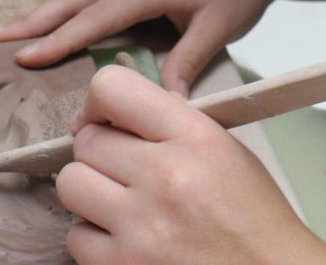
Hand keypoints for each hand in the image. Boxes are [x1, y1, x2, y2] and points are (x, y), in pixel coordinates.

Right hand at [0, 0, 276, 94]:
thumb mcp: (219, 28)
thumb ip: (188, 61)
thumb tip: (163, 100)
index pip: (96, 17)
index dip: (59, 39)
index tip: (25, 58)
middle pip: (74, 0)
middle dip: (32, 21)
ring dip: (44, 13)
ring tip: (8, 33)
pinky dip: (66, 8)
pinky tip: (52, 22)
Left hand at [56, 66, 325, 264]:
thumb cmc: (255, 219)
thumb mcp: (228, 151)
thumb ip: (176, 123)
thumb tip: (122, 110)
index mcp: (195, 138)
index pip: (113, 89)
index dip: (99, 103)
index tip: (107, 119)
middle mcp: (165, 177)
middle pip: (86, 141)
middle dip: (100, 153)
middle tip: (125, 169)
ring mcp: (141, 227)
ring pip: (70, 184)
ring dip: (90, 192)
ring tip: (122, 202)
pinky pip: (75, 237)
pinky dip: (94, 237)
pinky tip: (126, 237)